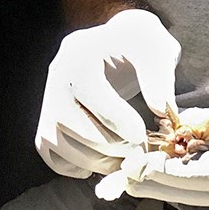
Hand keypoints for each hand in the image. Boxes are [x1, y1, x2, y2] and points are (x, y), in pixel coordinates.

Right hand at [35, 9, 180, 177]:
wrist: (123, 45)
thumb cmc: (142, 46)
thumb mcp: (157, 50)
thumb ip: (160, 76)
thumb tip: (159, 108)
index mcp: (82, 49)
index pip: (88, 90)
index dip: (114, 119)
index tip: (140, 135)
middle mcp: (58, 72)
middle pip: (66, 120)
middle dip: (106, 143)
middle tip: (136, 150)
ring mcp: (49, 95)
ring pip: (54, 139)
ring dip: (91, 159)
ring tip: (124, 158)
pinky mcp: (49, 116)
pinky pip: (49, 150)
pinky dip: (74, 164)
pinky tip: (103, 161)